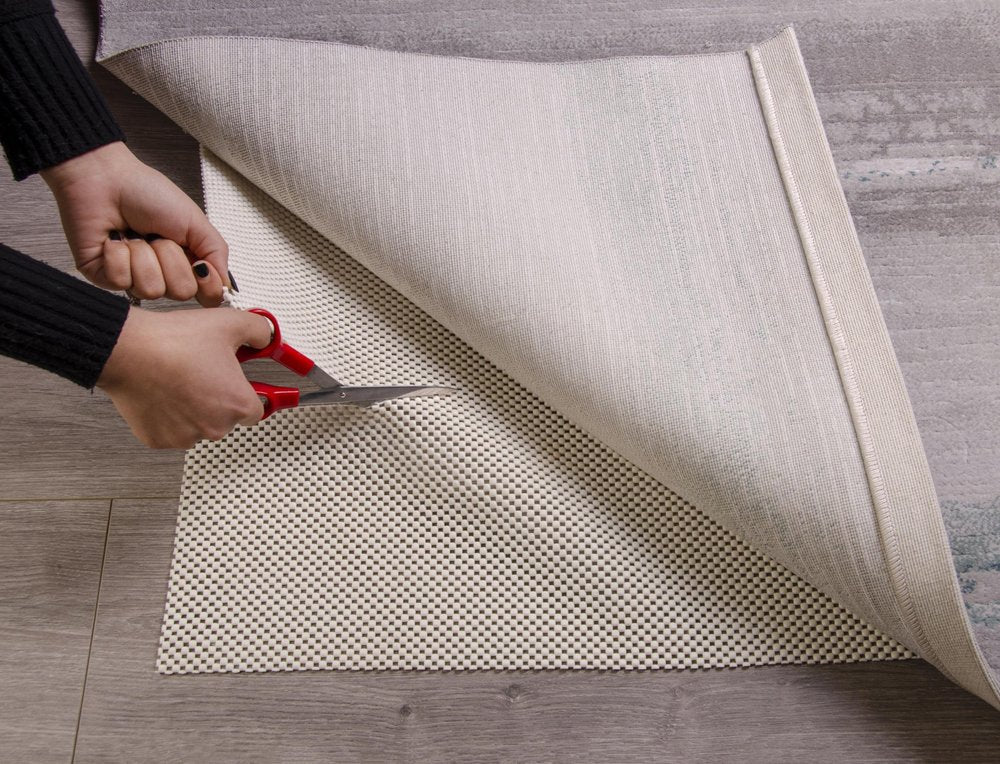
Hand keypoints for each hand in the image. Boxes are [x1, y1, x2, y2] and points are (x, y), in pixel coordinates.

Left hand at [40, 142, 230, 306]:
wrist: (104, 177)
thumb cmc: (147, 192)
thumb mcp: (195, 221)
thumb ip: (217, 254)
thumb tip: (226, 287)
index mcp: (186, 263)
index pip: (207, 296)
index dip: (207, 285)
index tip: (200, 264)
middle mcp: (162, 275)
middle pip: (181, 293)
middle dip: (171, 258)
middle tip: (158, 236)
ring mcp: (132, 279)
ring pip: (151, 289)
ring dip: (144, 255)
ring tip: (135, 234)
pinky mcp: (104, 277)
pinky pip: (121, 281)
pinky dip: (119, 254)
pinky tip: (114, 239)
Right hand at [97, 307, 272, 447]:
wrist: (127, 350)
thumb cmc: (172, 342)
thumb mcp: (229, 323)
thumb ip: (259, 331)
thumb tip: (266, 337)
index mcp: (238, 405)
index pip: (258, 408)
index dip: (248, 391)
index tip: (242, 386)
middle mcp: (215, 427)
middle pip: (227, 417)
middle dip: (218, 397)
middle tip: (203, 372)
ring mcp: (186, 436)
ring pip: (199, 424)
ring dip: (194, 406)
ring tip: (180, 377)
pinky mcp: (159, 440)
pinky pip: (172, 429)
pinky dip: (169, 414)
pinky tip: (163, 391)